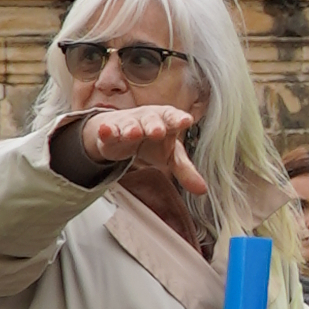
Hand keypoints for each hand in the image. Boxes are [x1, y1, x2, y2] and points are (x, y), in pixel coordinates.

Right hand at [80, 105, 207, 194]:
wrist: (122, 132)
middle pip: (152, 120)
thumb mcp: (170, 155)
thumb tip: (202, 190)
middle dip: (155, 125)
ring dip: (131, 129)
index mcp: (166, 121)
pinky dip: (107, 131)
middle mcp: (148, 119)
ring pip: (130, 125)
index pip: (174, 118)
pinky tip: (105, 131)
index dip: (179, 119)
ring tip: (132, 134)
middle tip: (158, 132)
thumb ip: (185, 170)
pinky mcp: (111, 130)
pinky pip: (109, 130)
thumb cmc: (153, 141)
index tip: (186, 120)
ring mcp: (128, 123)